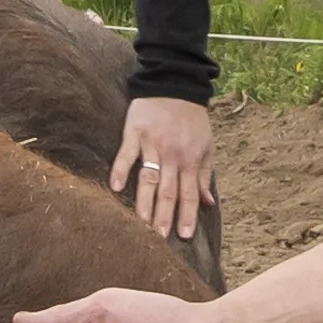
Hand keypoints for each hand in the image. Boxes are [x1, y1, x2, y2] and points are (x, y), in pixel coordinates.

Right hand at [109, 96, 215, 246]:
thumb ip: (204, 175)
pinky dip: (120, 169)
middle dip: (164, 216)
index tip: (183, 236)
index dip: (186, 215)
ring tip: (140, 223)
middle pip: (167, 191)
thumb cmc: (191, 118)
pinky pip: (126, 154)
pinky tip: (114, 187)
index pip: (188, 194)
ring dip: (144, 201)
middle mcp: (172, 155)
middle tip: (159, 239)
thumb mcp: (206, 145)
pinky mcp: (134, 132)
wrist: (175, 83)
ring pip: (148, 177)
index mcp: (189, 160)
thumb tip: (208, 203)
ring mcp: (152, 144)